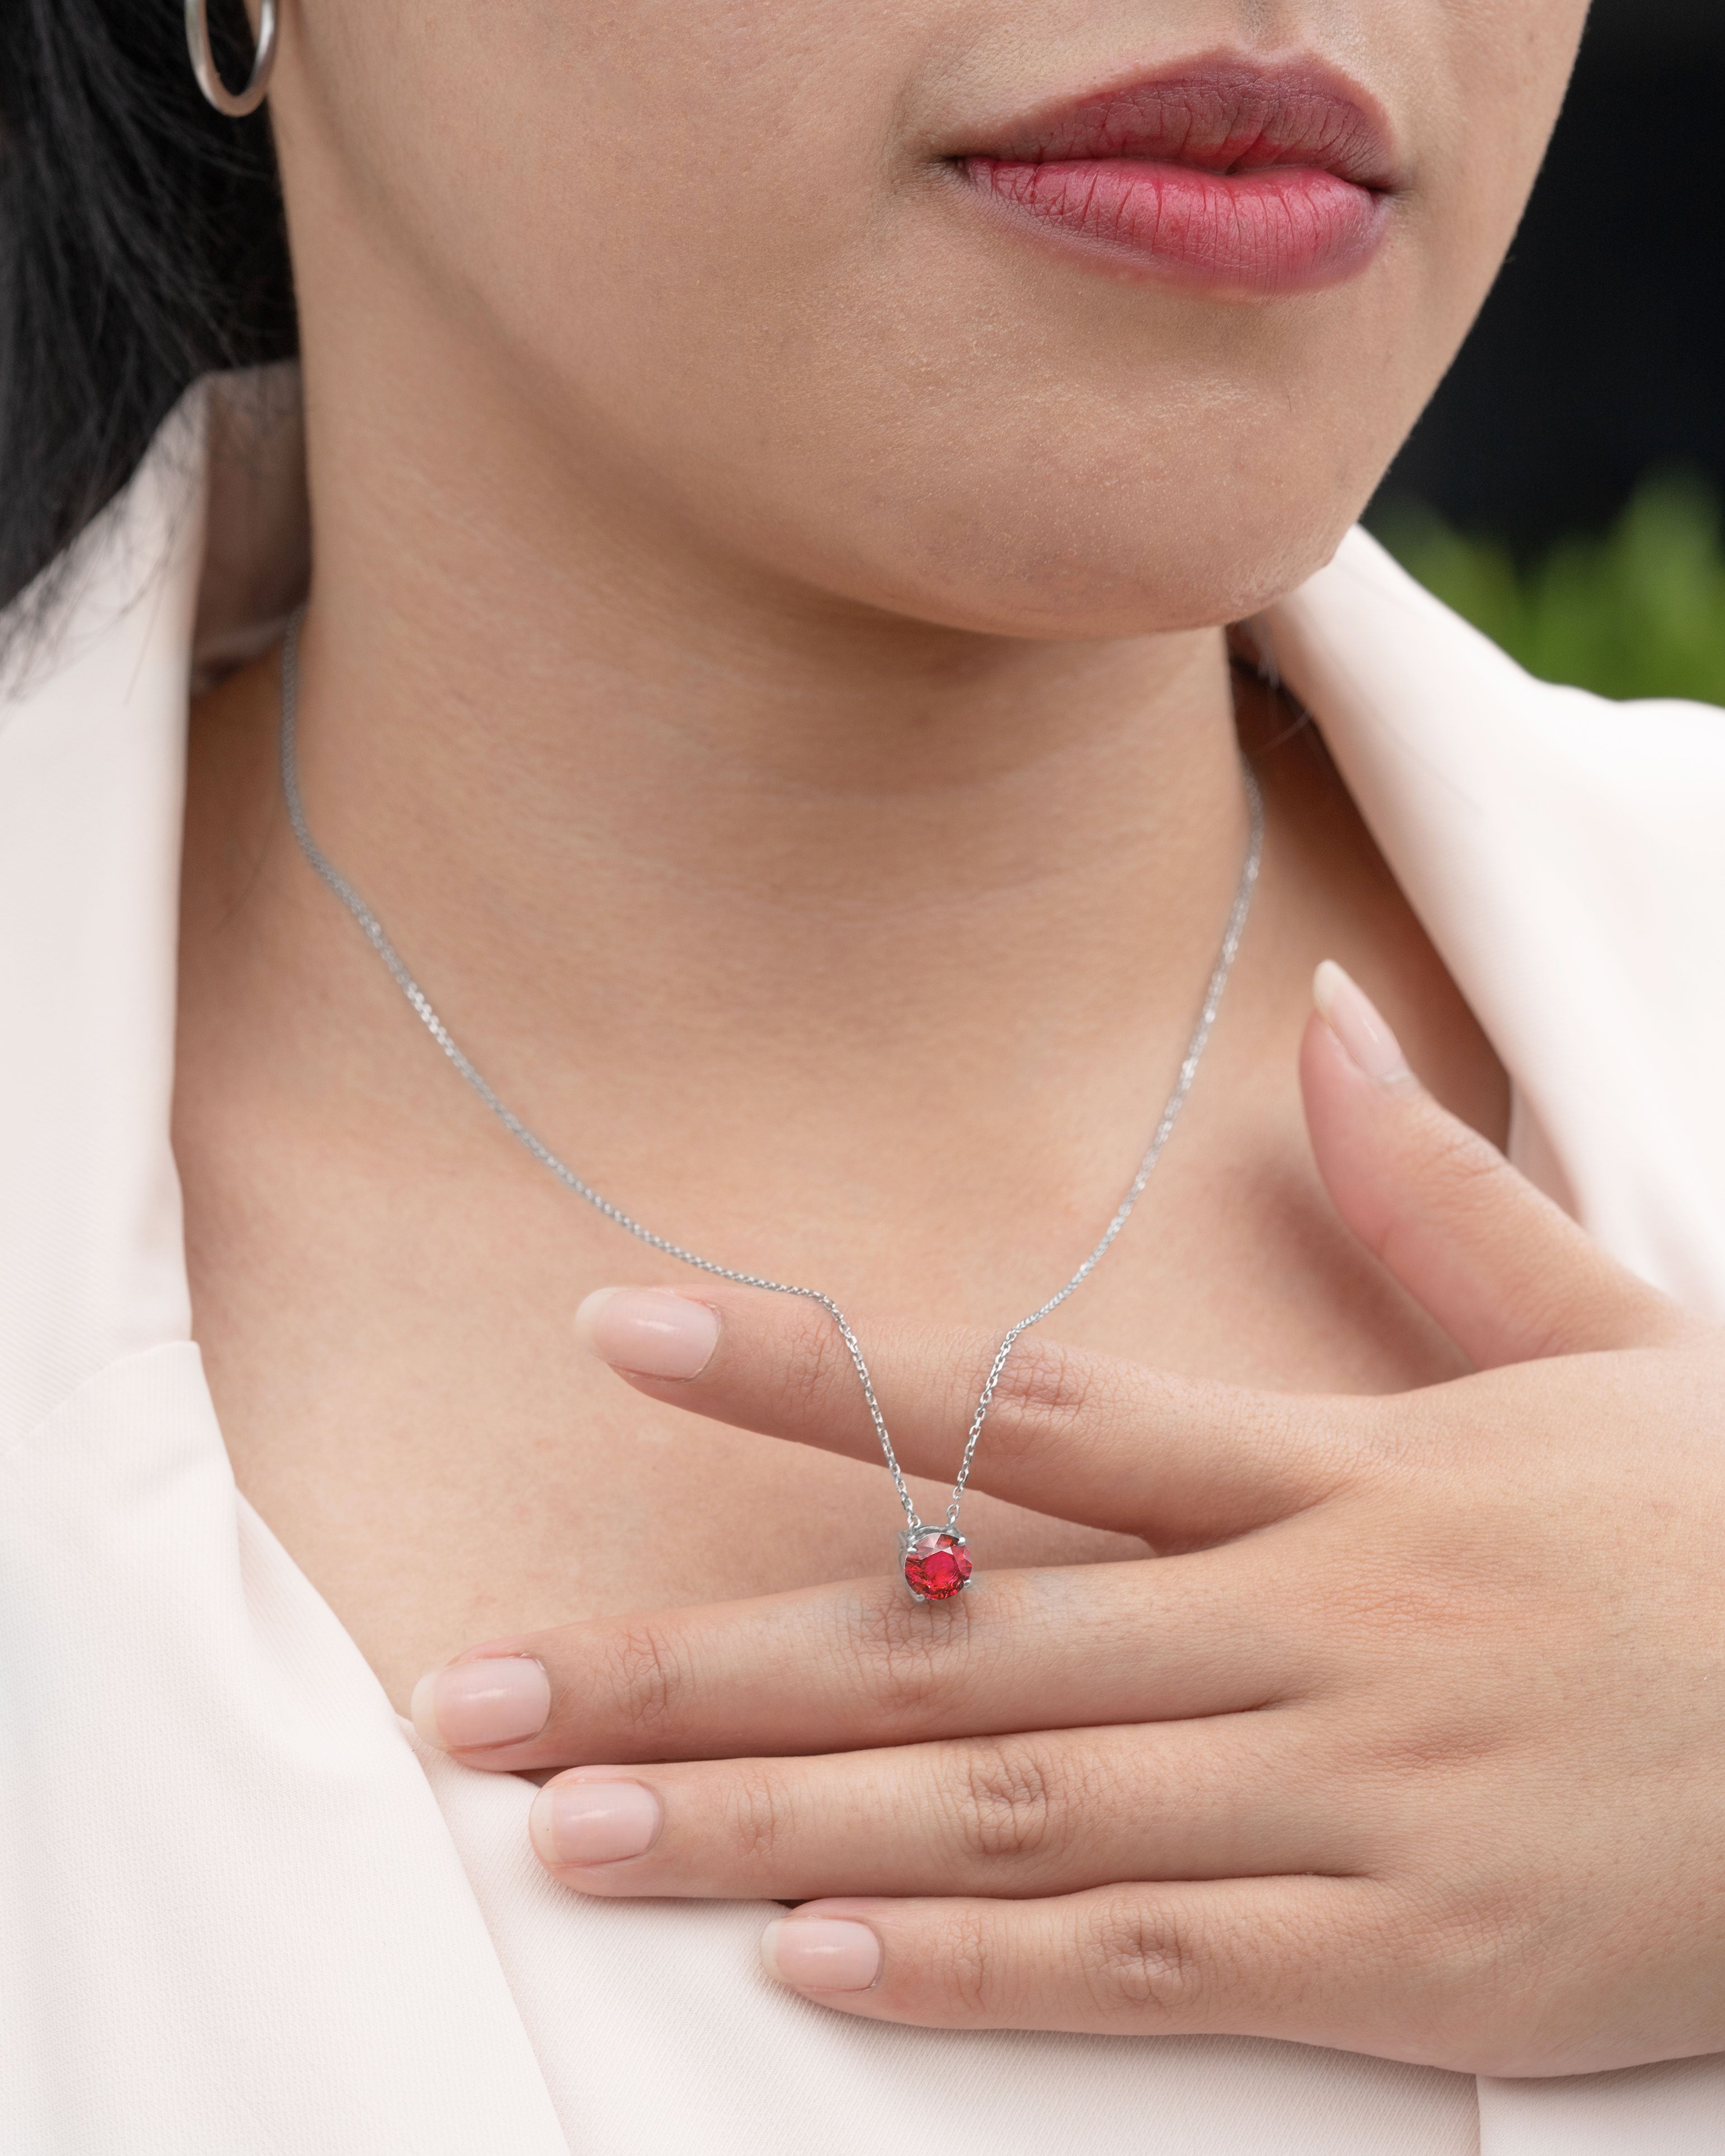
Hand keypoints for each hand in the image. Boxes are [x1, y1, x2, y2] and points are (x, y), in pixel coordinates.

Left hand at [410, 968, 1724, 2075]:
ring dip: (774, 1827)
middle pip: (947, 1639)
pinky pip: (1143, 1958)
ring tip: (578, 1830)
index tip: (621, 1338)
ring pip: (1004, 1809)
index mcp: (1336, 1470)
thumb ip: (1436, 1203)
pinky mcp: (1405, 1957)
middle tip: (488, 1686)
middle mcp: (1304, 1627)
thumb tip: (1324, 1028)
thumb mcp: (1604, 1338)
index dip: (811, 1371)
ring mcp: (1347, 1798)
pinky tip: (809, 1959)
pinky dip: (972, 1964)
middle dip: (700, 1667)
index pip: (1017, 1404)